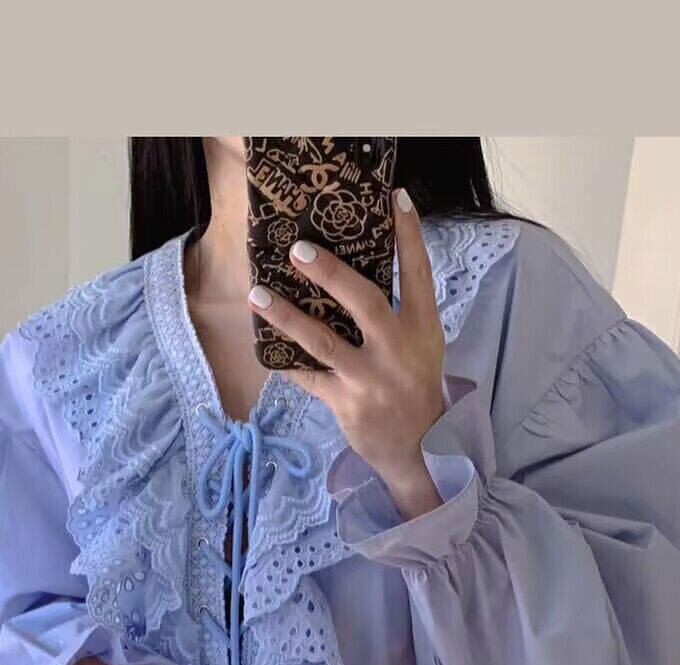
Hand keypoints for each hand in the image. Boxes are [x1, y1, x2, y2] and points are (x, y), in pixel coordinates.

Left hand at [248, 187, 445, 521]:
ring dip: (288, 316)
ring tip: (256, 293)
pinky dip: (285, 361)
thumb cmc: (414, 386)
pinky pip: (309, 377)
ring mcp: (371, 380)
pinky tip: (262, 343)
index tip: (394, 198)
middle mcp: (398, 351)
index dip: (409, 236)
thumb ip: (399, 311)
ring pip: (325, 342)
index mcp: (423, 330)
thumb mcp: (421, 346)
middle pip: (365, 303)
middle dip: (331, 273)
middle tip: (298, 249)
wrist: (420, 451)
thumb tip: (355, 266)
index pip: (419, 274)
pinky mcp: (348, 404)